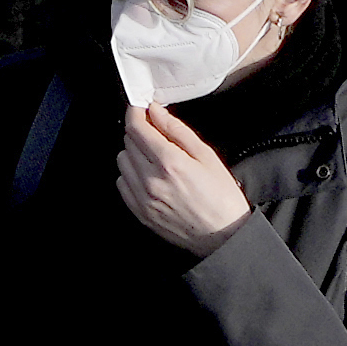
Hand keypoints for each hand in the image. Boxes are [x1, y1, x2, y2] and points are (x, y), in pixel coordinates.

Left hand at [114, 97, 251, 251]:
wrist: (225, 236)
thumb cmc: (221, 197)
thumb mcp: (206, 155)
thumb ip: (177, 130)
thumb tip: (155, 112)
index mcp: (169, 163)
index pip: (135, 128)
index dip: (135, 112)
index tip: (141, 109)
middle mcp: (151, 180)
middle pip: (128, 142)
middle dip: (140, 132)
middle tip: (157, 135)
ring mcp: (143, 199)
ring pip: (122, 161)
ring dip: (134, 153)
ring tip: (155, 158)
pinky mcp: (140, 213)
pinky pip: (122, 184)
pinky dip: (131, 174)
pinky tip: (149, 176)